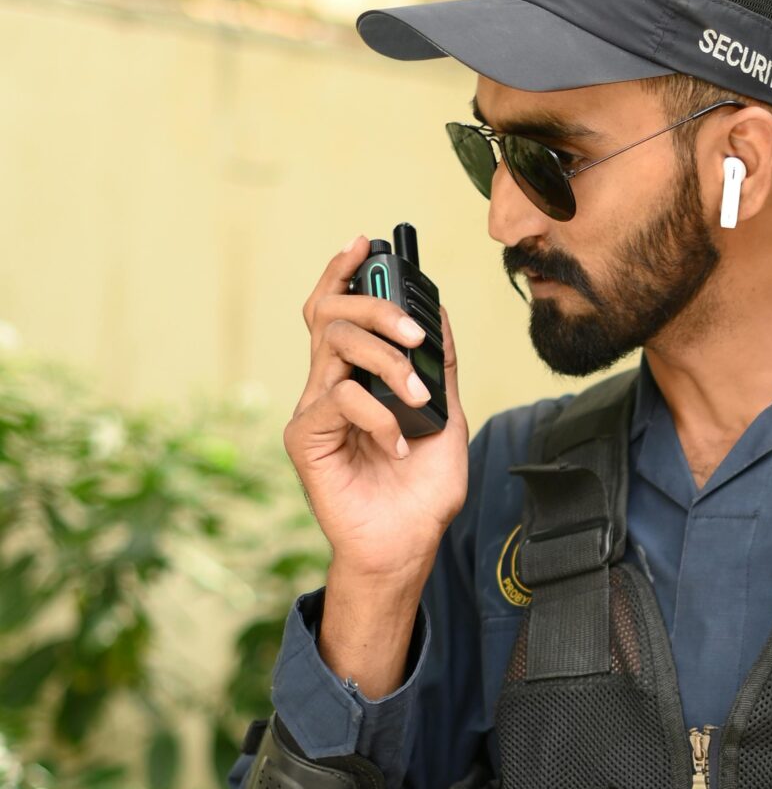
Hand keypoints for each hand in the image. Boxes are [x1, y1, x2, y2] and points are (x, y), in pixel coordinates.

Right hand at [285, 235, 468, 583]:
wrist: (406, 547)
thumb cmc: (421, 491)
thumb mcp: (448, 419)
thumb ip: (440, 368)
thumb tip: (440, 315)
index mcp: (358, 377)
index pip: (338, 311)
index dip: (344, 273)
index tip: (364, 242)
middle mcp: (330, 386)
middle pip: (330, 315)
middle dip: (374, 307)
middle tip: (414, 332)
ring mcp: (315, 410)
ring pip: (334, 347)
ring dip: (386, 362)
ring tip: (417, 397)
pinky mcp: (306, 438)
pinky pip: (338, 399)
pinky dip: (377, 415)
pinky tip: (397, 445)